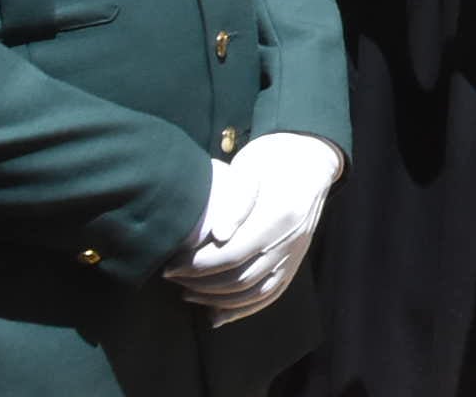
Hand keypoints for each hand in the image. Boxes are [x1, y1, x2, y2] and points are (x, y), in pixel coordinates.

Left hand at [166, 133, 338, 323]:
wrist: (305, 160)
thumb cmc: (268, 163)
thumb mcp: (249, 172)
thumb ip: (236, 203)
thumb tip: (220, 237)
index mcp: (280, 215)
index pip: (233, 254)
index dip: (196, 265)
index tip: (170, 265)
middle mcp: (292, 239)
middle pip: (241, 277)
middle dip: (200, 283)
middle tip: (173, 278)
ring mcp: (296, 253)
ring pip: (253, 291)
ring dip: (216, 299)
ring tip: (188, 293)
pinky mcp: (294, 261)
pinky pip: (270, 295)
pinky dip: (242, 310)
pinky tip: (215, 315)